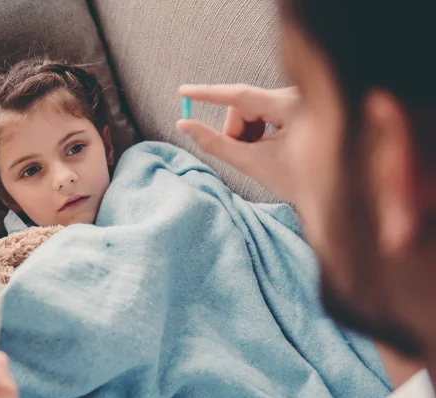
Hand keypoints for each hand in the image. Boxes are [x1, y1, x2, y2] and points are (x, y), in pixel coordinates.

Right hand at [176, 84, 298, 202]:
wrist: (328, 191)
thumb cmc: (295, 180)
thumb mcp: (251, 162)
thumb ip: (214, 143)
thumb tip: (184, 125)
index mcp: (291, 107)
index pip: (241, 96)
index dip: (209, 94)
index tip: (184, 92)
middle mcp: (295, 96)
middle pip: (243, 105)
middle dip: (235, 130)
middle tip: (242, 154)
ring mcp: (296, 98)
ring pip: (250, 108)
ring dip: (245, 132)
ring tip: (259, 153)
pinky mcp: (296, 103)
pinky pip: (262, 110)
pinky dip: (256, 130)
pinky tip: (269, 146)